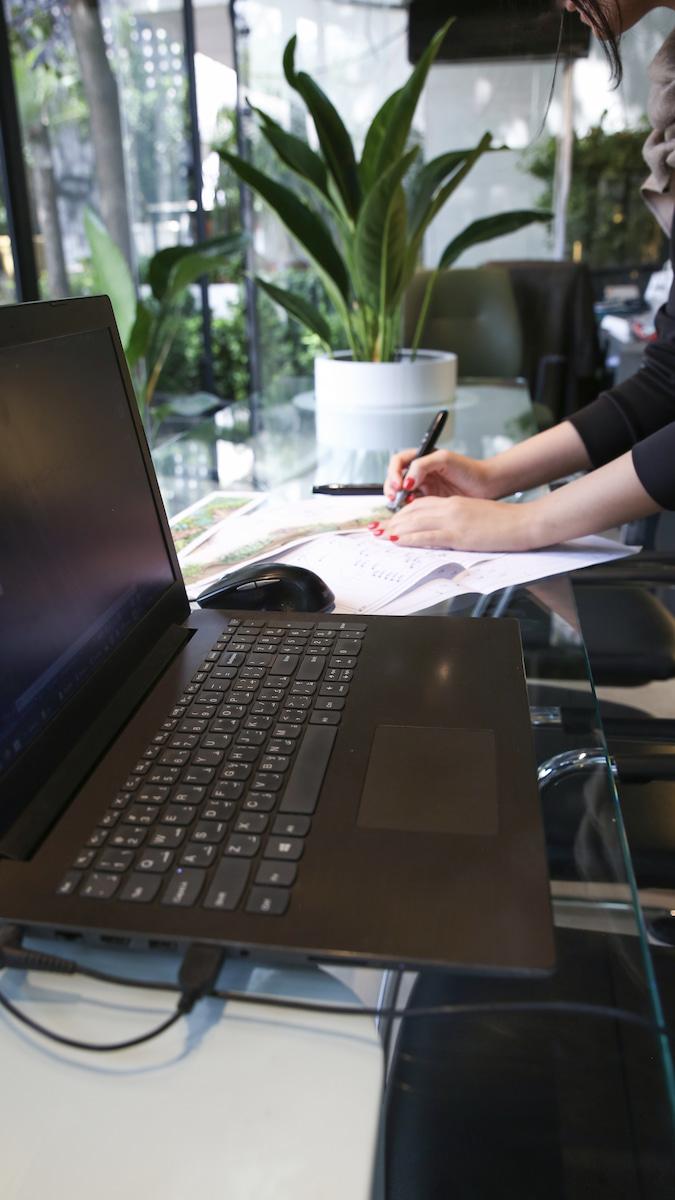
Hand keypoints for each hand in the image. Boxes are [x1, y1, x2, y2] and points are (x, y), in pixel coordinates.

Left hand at [373, 494, 535, 551]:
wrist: (523, 523)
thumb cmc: (505, 522)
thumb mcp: (477, 515)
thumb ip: (459, 519)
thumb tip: (446, 530)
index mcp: (455, 503)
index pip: (421, 505)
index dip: (403, 514)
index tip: (390, 522)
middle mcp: (451, 508)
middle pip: (413, 512)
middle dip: (392, 522)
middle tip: (376, 529)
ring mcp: (453, 520)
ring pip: (415, 523)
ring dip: (394, 530)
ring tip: (379, 536)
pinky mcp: (458, 534)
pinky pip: (427, 535)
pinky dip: (409, 538)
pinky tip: (396, 541)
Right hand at [383, 448, 495, 503]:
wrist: (484, 486)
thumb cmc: (468, 469)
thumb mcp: (444, 459)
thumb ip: (422, 465)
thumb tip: (406, 480)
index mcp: (421, 457)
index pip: (398, 461)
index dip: (394, 472)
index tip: (399, 484)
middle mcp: (419, 471)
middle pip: (395, 477)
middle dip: (391, 486)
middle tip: (395, 495)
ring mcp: (422, 486)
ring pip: (400, 491)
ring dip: (397, 497)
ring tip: (402, 502)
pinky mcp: (428, 500)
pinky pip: (411, 503)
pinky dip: (407, 506)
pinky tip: (412, 507)